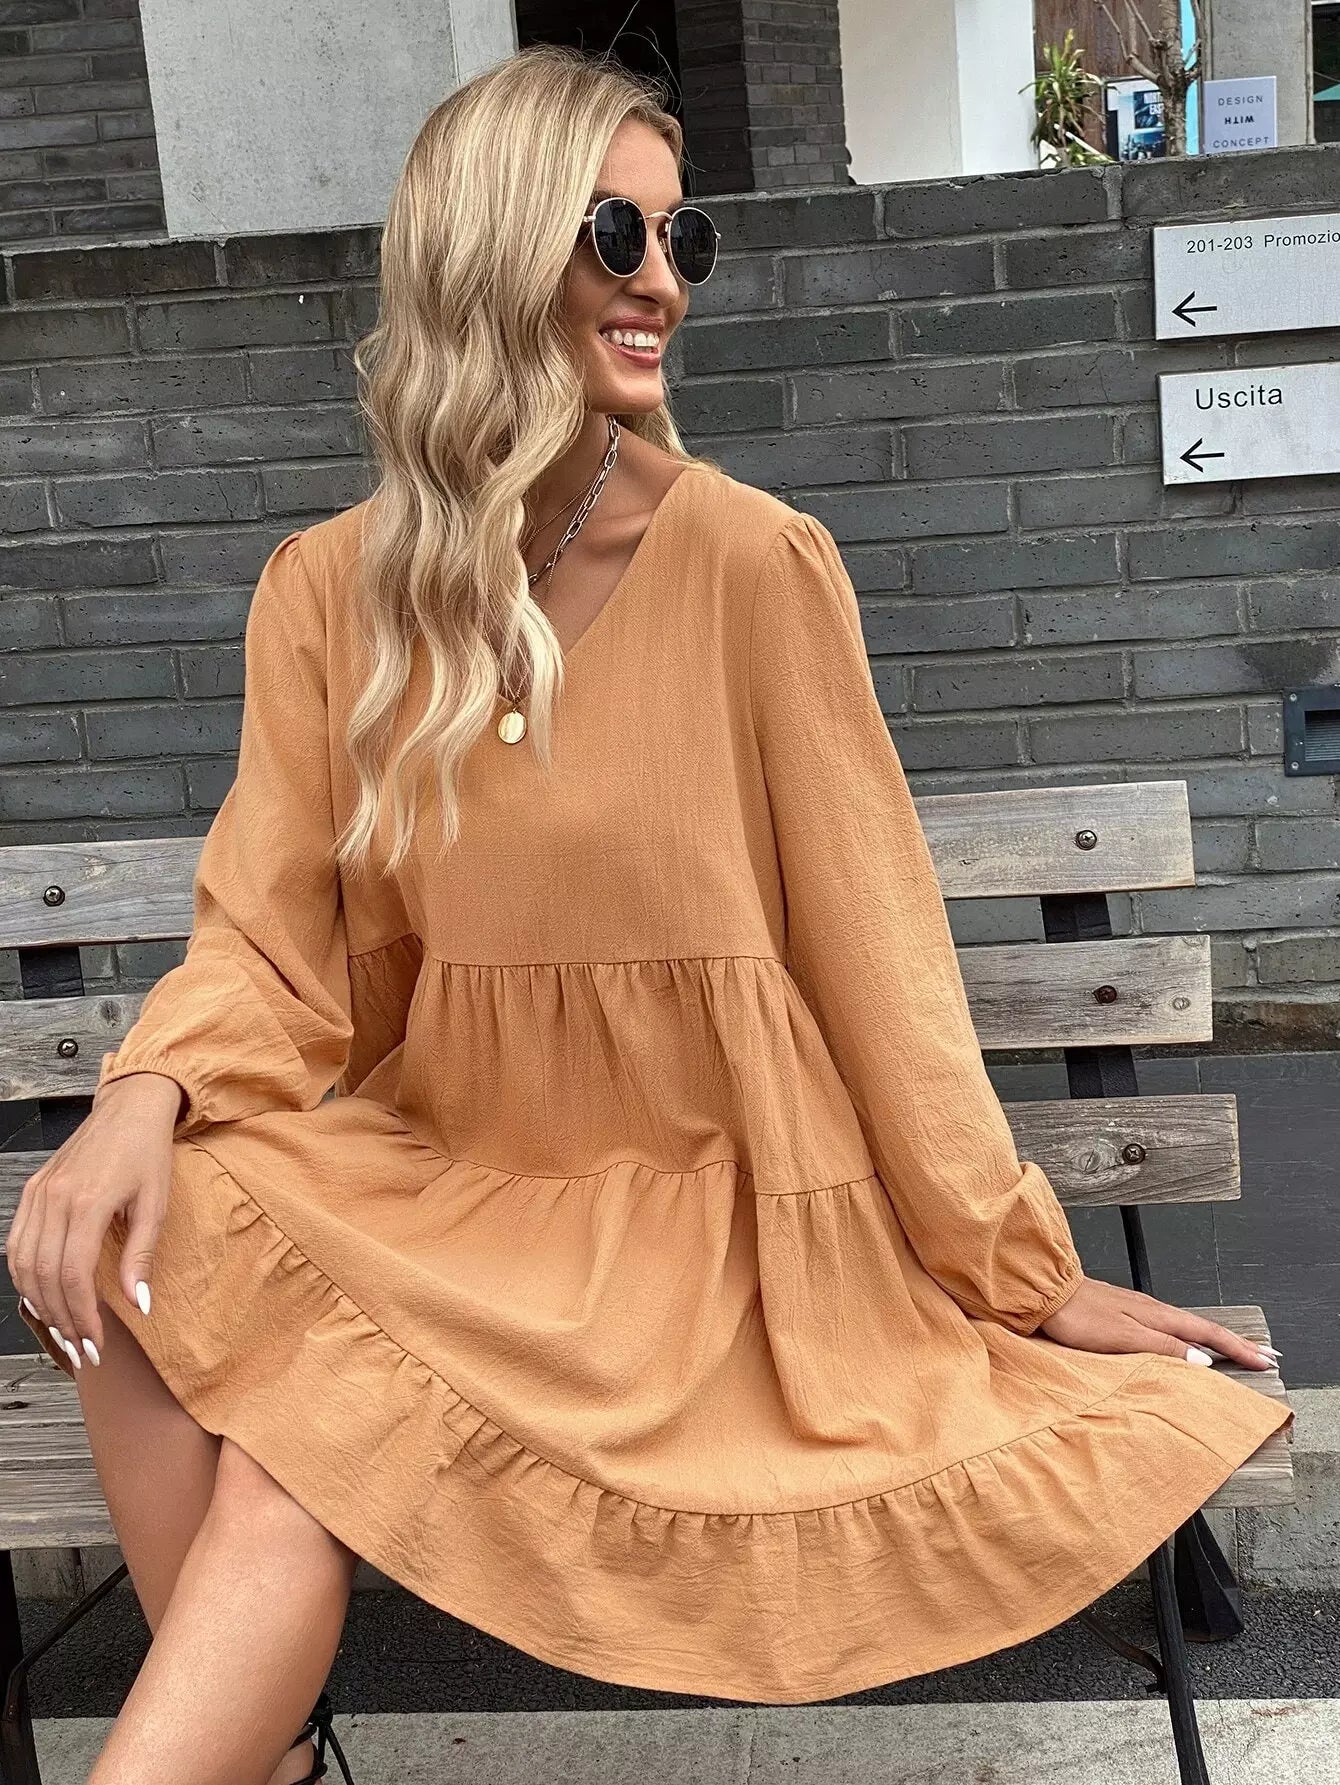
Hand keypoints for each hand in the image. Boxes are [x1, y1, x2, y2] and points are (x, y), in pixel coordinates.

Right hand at [5, 1071, 181, 1369]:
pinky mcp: (33, 1191)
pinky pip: (18, 1243)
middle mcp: (55, 1198)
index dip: (82, 1315)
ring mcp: (38, 1194)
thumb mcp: (156, 1204)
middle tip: (81, 1349)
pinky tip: (44, 1297)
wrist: (129, 1108)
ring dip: (40, 1303)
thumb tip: (138, 1306)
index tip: (95, 1344)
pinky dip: (26, 1276)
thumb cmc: (148, 1153)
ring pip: (23, 1263)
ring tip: (64, 1331)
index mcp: (88, 1201)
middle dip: (61, 1319)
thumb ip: (141, 1256)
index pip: (74, 1274)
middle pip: (45, 1275)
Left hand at [1038, 1275, 1280, 1372]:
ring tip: (1234, 1350)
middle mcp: (1152, 1309)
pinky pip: (1167, 1326)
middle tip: (1265, 1355)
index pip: (1207, 1333)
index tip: (1266, 1360)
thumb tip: (1202, 1360)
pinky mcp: (1123, 1312)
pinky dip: (1187, 1335)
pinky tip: (1184, 1342)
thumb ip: (1163, 1348)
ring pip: (1186, 1326)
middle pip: (1203, 1328)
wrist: (1044, 1292)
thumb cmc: (1078, 1316)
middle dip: (1236, 1342)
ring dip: (1213, 1339)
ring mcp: (1138, 1309)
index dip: (1238, 1348)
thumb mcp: (1124, 1337)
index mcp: (1157, 1316)